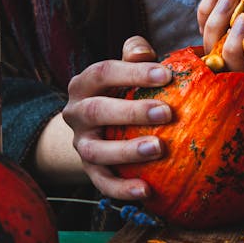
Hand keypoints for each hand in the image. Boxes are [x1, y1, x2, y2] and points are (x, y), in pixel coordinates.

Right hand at [62, 36, 172, 199]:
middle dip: (132, 111)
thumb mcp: (123, 72)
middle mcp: (77, 114)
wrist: (95, 129)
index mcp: (84, 85)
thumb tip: (146, 52)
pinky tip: (147, 190)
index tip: (166, 75)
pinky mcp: (90, 171)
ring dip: (127, 150)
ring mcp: (82, 145)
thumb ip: (134, 56)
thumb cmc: (119, 93)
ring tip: (158, 148)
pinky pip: (103, 183)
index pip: (103, 73)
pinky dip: (123, 189)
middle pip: (97, 111)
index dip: (133, 73)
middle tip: (167, 112)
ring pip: (96, 150)